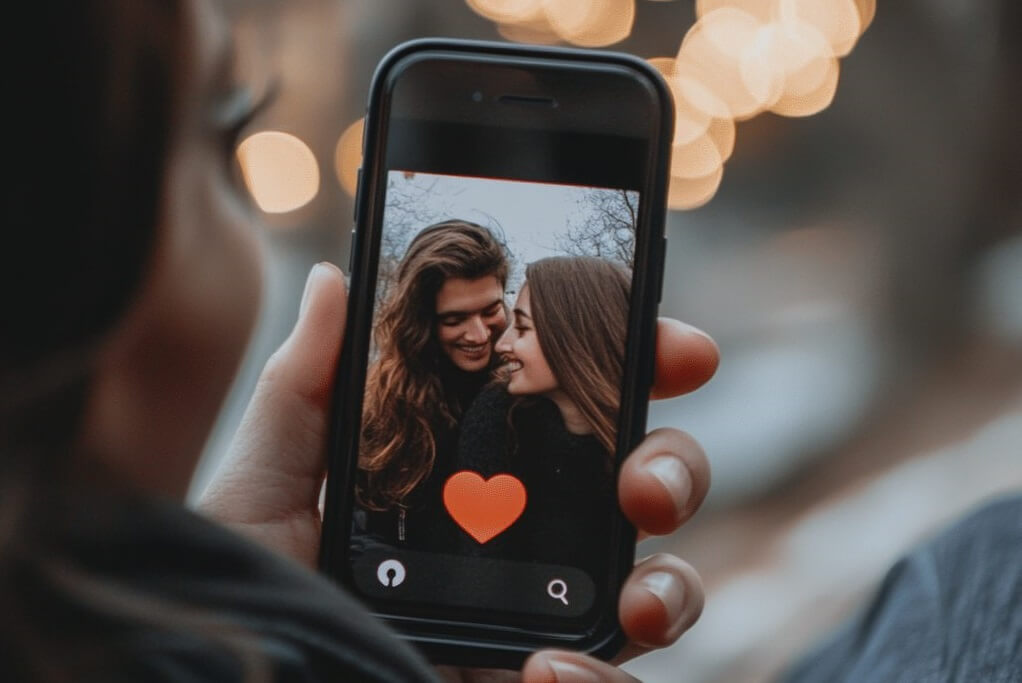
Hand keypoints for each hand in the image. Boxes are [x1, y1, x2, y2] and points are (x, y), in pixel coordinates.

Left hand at [199, 263, 717, 680]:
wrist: (240, 682)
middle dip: (676, 469)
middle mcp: (522, 543)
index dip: (638, 374)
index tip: (673, 349)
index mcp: (479, 477)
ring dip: (671, 586)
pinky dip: (601, 680)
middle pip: (641, 490)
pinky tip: (549, 669)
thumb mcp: (270, 479)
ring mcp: (535, 619)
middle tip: (645, 482)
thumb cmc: (248, 589)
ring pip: (659, 591)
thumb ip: (307, 383)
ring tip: (635, 598)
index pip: (578, 415)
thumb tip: (334, 277)